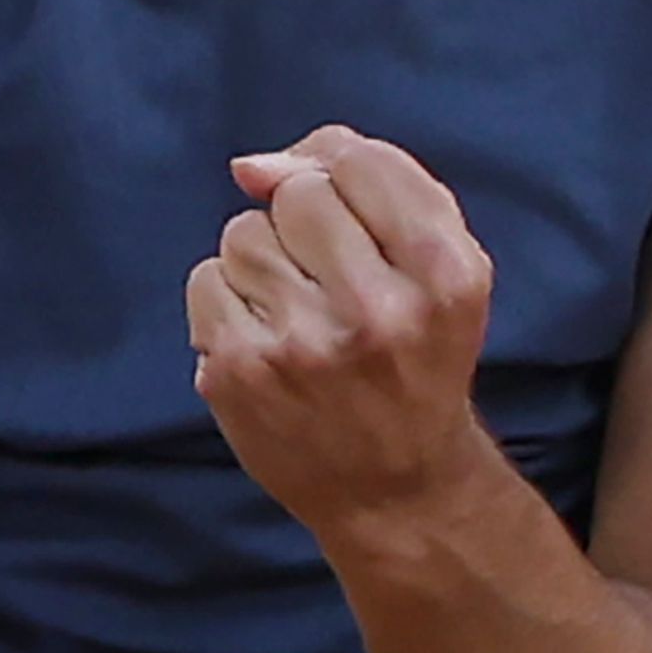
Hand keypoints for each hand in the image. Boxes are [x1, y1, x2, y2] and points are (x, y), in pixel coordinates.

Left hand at [185, 127, 499, 537]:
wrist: (397, 490)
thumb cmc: (415, 359)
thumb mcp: (440, 270)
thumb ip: (372, 184)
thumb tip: (251, 166)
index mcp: (445, 276)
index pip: (361, 162)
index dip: (344, 178)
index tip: (355, 222)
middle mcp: (378, 312)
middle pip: (298, 195)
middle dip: (305, 225)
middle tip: (331, 281)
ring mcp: (302, 345)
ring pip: (243, 233)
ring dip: (263, 263)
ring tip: (301, 317)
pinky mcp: (241, 372)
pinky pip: (206, 279)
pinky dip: (228, 302)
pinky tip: (266, 342)